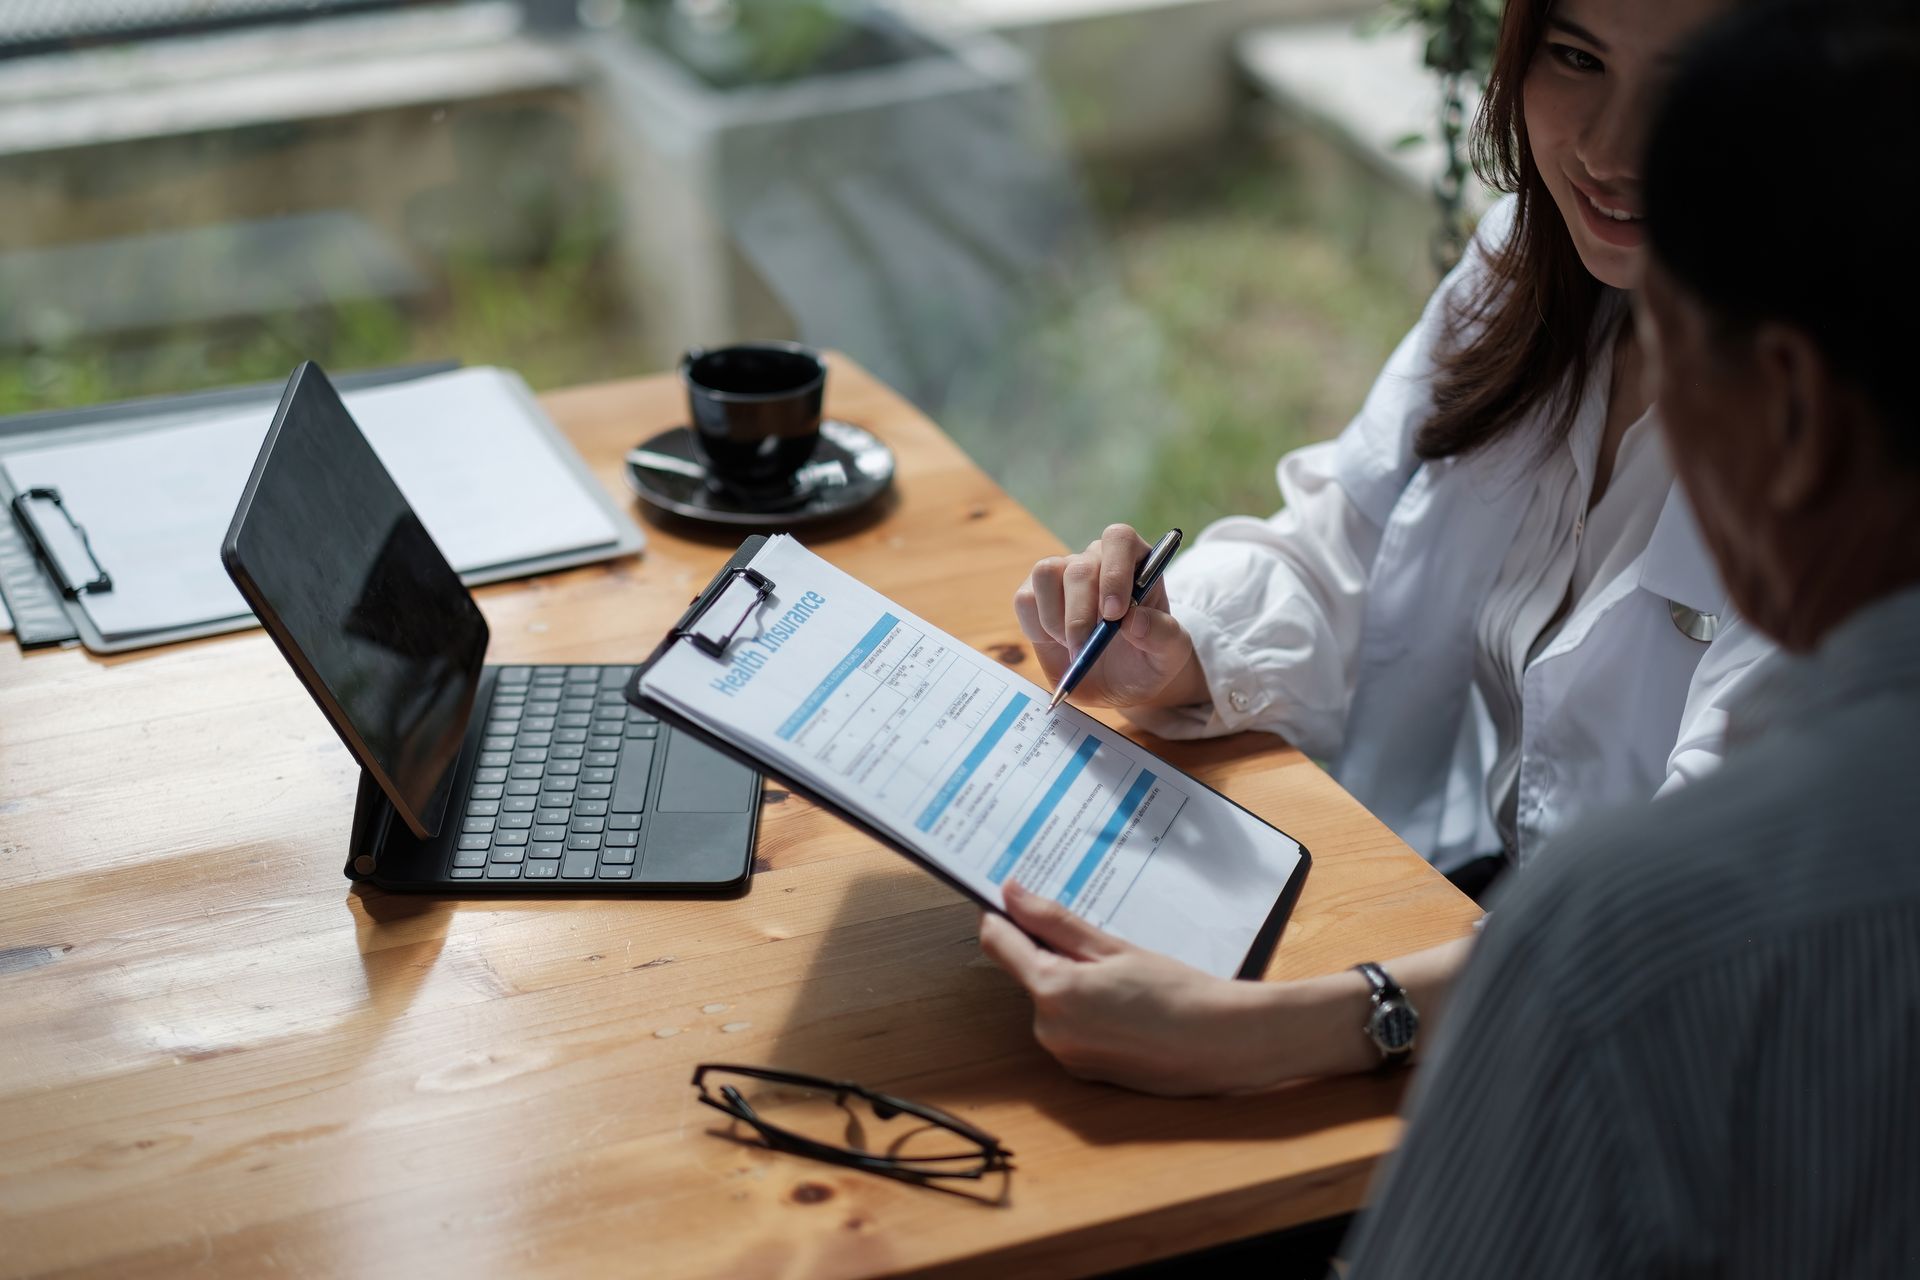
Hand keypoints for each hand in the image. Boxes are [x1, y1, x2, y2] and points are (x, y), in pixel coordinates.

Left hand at [977, 880, 1279, 1095]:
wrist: (1225, 1044)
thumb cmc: (1178, 992)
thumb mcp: (1113, 948)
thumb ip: (1055, 922)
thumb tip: (1011, 894)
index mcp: (1054, 992)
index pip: (999, 942)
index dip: (1001, 914)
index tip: (1011, 896)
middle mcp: (1049, 1030)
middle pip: (1028, 972)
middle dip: (1051, 951)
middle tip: (1097, 938)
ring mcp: (1065, 1056)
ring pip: (1050, 999)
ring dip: (1071, 981)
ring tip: (1122, 974)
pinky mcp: (1083, 1071)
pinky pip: (1069, 1027)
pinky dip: (1086, 1011)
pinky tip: (1125, 1004)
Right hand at [1012, 523, 1203, 708]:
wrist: (1122, 685)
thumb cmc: (1150, 661)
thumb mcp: (1171, 654)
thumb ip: (1162, 635)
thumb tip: (1134, 620)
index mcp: (1136, 562)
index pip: (1120, 539)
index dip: (1114, 572)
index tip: (1115, 614)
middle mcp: (1097, 561)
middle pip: (1079, 567)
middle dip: (1080, 613)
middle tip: (1087, 649)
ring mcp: (1064, 576)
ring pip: (1045, 574)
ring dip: (1056, 619)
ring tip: (1075, 648)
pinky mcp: (1036, 598)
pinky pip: (1025, 599)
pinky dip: (1037, 626)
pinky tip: (1059, 645)